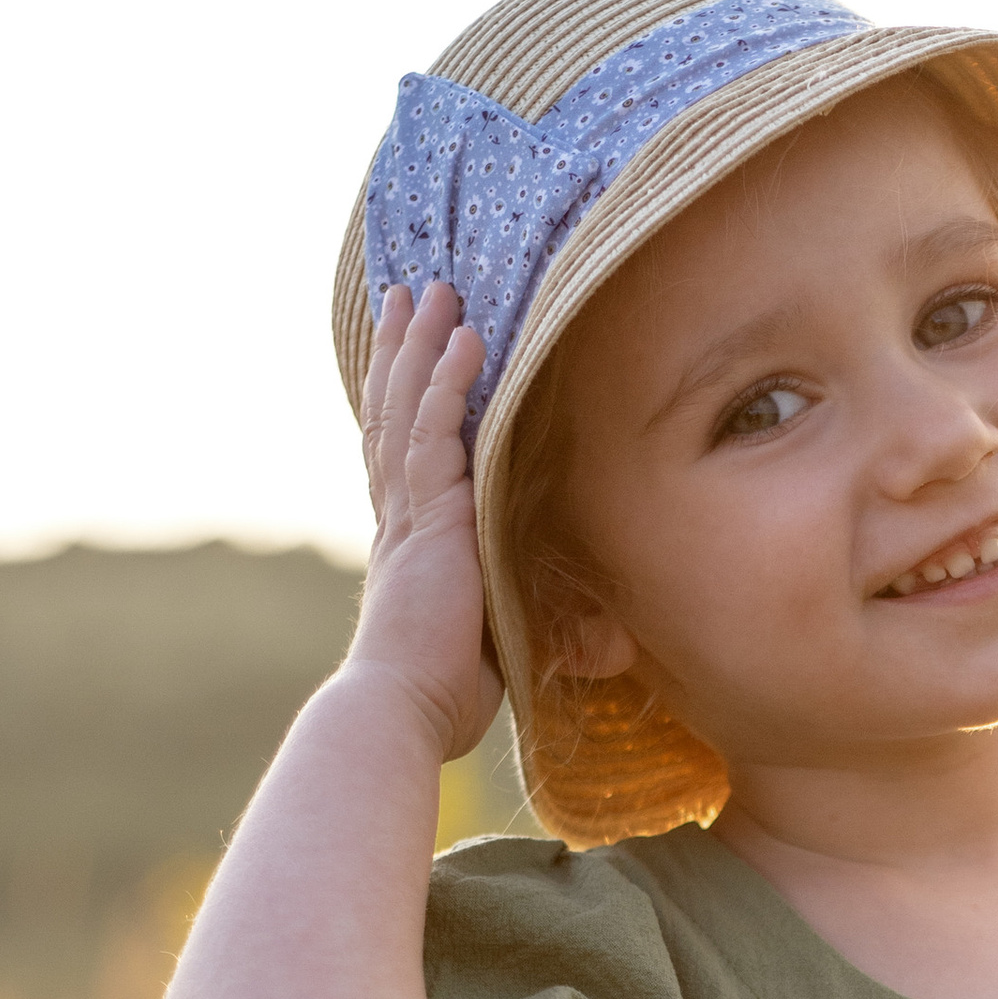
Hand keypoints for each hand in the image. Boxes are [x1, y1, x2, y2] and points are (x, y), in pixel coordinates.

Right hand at [349, 282, 503, 758]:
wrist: (401, 708)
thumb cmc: (442, 695)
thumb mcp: (497, 647)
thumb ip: (536, 624)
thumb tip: (603, 642)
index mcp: (409, 541)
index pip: (402, 453)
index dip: (402, 400)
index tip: (406, 354)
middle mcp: (401, 516)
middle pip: (394, 411)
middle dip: (403, 350)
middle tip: (409, 293)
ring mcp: (410, 513)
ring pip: (408, 407)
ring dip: (423, 346)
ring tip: (432, 291)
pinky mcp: (428, 519)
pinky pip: (435, 434)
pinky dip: (447, 384)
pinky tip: (467, 341)